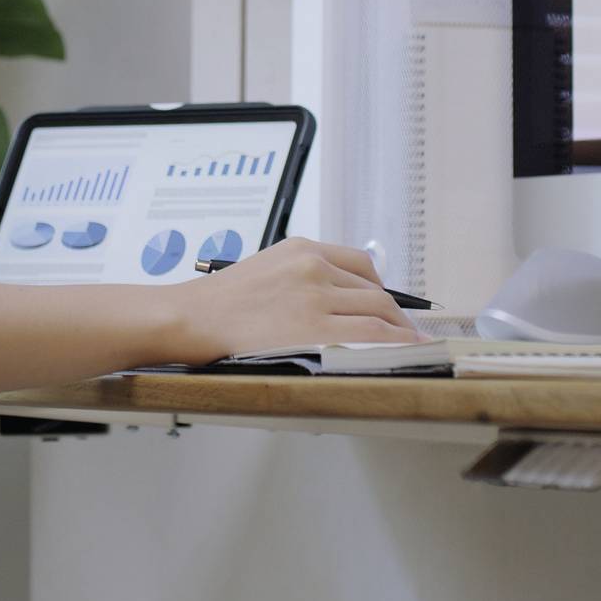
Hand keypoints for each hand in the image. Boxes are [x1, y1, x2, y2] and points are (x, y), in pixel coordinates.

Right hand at [159, 239, 422, 361]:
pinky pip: (369, 334)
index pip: (359, 264)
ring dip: (399, 331)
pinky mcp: (313, 326)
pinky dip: (395, 342)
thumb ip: (300, 277)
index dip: (380, 289)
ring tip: (410, 346)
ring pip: (378, 311)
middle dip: (395, 315)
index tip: (387, 306)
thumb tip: (333, 300)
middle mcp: (314, 267)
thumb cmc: (219, 302)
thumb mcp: (266, 269)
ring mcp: (315, 296)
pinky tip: (405, 350)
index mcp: (302, 250)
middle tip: (405, 333)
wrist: (190, 317)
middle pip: (373, 290)